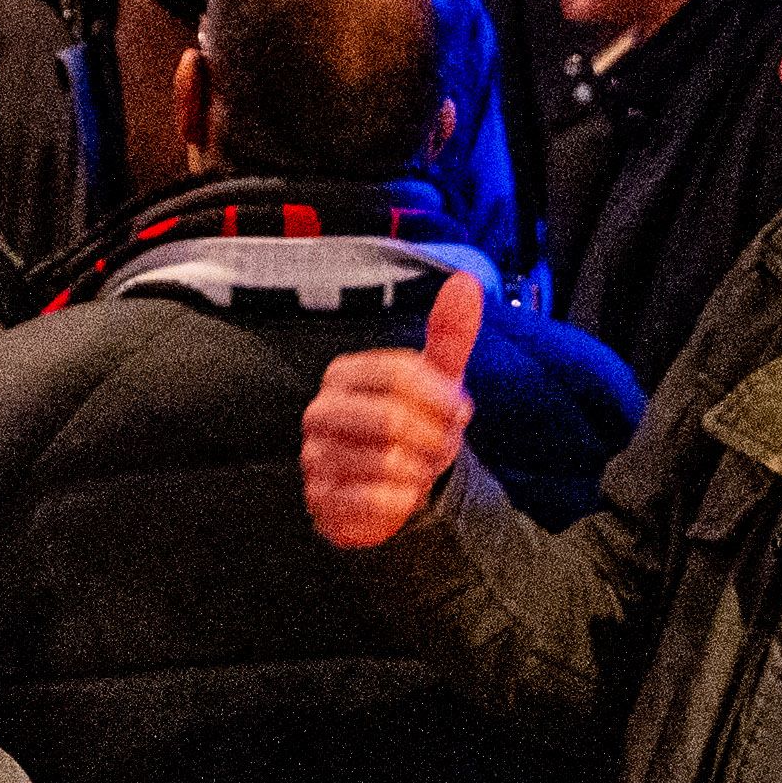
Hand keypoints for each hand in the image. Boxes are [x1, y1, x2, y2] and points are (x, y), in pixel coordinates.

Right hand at [301, 268, 482, 552]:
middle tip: (443, 446)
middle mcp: (321, 412)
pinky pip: (371, 500)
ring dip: (420, 470)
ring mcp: (316, 458)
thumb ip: (449, 333)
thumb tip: (465, 281)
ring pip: (384, 462)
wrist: (394, 489)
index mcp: (344, 375)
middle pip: (389, 418)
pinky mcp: (322, 501)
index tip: (460, 410)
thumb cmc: (414, 426)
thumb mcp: (436, 379)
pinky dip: (402, 500)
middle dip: (432, 437)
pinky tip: (405, 495)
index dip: (439, 395)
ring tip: (421, 469)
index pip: (396, 372)